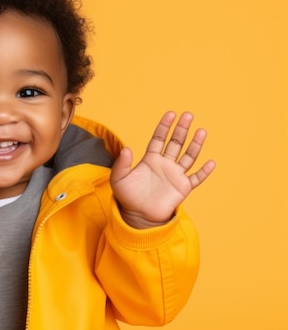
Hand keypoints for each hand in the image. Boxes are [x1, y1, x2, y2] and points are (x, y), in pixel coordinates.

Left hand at [110, 111, 214, 228]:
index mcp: (151, 159)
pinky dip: (204, 171)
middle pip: (176, 143)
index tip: (171, 114)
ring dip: (195, 144)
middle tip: (188, 115)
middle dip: (182, 129)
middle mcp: (165, 164)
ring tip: (201, 131)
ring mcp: (175, 175)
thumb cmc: (127, 196)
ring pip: (188, 156)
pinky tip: (211, 163)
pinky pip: (196, 178)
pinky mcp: (183, 187)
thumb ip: (121, 164)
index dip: (164, 127)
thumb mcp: (119, 179)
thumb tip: (126, 149)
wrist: (138, 216)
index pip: (159, 139)